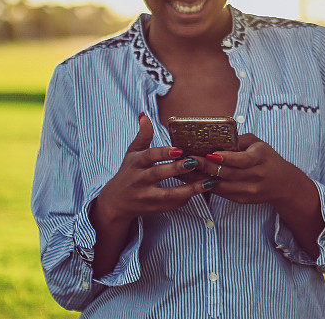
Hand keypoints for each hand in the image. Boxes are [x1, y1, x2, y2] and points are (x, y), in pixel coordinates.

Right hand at [96, 114, 212, 224]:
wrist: (117, 201)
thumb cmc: (129, 171)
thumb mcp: (132, 152)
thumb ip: (142, 135)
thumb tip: (144, 114)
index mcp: (135, 163)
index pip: (149, 156)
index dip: (163, 153)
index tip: (179, 149)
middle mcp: (139, 180)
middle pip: (159, 174)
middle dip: (177, 169)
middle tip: (195, 162)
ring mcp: (146, 196)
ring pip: (168, 194)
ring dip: (189, 189)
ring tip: (207, 182)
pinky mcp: (153, 209)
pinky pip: (171, 205)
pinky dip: (185, 199)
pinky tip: (200, 192)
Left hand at [185, 132, 296, 205]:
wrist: (283, 184)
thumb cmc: (267, 158)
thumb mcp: (257, 143)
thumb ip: (238, 140)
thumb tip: (214, 137)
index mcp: (260, 158)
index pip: (243, 160)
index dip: (226, 158)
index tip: (210, 153)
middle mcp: (256, 176)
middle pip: (228, 174)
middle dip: (206, 167)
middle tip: (189, 159)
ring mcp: (249, 191)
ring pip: (221, 185)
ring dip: (201, 178)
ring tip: (185, 169)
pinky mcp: (242, 199)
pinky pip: (221, 193)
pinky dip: (206, 185)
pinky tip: (193, 179)